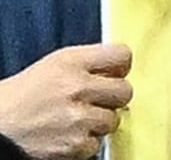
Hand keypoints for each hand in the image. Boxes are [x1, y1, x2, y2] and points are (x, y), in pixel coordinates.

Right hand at [0, 44, 134, 159]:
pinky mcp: (76, 143)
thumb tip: (116, 69)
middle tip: (94, 102)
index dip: (120, 67)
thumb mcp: (51, 67)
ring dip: (97, 123)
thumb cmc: (18, 99)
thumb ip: (86, 64)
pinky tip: (66, 135)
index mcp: (71, 62)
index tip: (114, 74)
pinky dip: (84, 143)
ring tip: (73, 120)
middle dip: (112, 98)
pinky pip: (97, 143)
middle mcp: (77, 87)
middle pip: (125, 90)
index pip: (122, 55)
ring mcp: (78, 117)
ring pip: (113, 120)